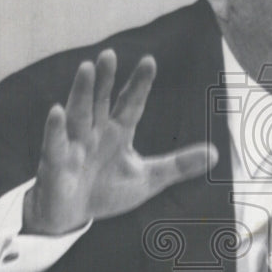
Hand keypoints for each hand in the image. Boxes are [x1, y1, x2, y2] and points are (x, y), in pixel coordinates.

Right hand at [22, 50, 217, 234]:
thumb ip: (179, 164)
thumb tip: (216, 154)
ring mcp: (74, 145)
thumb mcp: (148, 178)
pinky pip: (55, 144)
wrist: (70, 216)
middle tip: (110, 54)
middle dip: (105, 79)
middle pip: (101, 100)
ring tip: (86, 68)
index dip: (139, 84)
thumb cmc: (106, 191)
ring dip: (82, 92)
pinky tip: (56, 111)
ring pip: (79, 114)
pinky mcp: (56, 163)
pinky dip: (55, 128)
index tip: (150, 61)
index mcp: (118, 132)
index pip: (131, 103)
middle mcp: (95, 132)